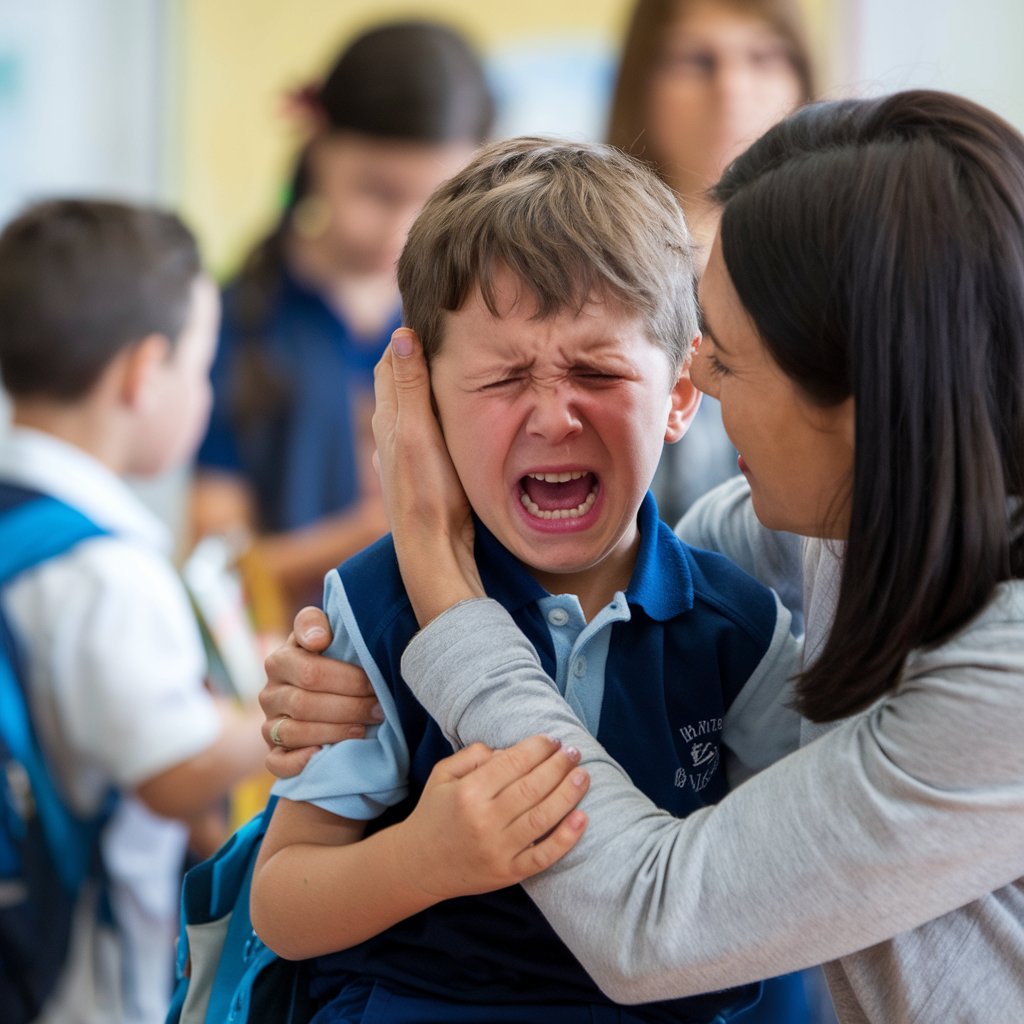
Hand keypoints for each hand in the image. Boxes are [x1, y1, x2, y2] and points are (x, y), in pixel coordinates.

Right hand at [260, 607, 381, 777]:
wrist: (314, 690)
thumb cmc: (328, 657)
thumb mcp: (322, 633)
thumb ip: (315, 623)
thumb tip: (318, 638)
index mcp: (280, 661)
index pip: (311, 672)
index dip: (347, 681)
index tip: (374, 684)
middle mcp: (268, 693)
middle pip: (305, 704)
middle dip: (349, 707)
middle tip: (379, 709)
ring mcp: (268, 724)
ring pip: (293, 733)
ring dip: (334, 733)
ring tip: (364, 729)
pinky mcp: (272, 752)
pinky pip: (277, 763)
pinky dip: (299, 762)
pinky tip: (324, 756)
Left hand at [372, 329, 483, 624]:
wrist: (434, 550)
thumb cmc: (428, 494)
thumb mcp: (420, 435)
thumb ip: (412, 388)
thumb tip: (402, 336)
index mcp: (389, 418)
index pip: (392, 361)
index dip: (407, 334)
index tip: (429, 309)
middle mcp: (392, 432)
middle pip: (400, 379)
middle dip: (417, 352)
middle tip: (447, 327)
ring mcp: (406, 452)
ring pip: (414, 404)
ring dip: (429, 381)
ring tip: (454, 361)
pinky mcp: (423, 469)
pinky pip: (427, 425)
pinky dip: (437, 408)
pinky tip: (456, 412)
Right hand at [394, 735, 588, 899]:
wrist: (418, 864)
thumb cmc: (434, 812)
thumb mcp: (443, 774)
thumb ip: (474, 755)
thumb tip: (511, 751)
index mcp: (468, 792)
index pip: (513, 763)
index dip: (538, 748)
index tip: (553, 740)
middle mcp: (485, 820)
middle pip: (533, 787)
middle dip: (559, 765)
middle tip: (574, 751)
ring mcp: (499, 850)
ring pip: (543, 817)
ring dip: (568, 793)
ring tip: (583, 775)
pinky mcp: (509, 873)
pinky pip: (544, 856)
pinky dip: (567, 838)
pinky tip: (582, 818)